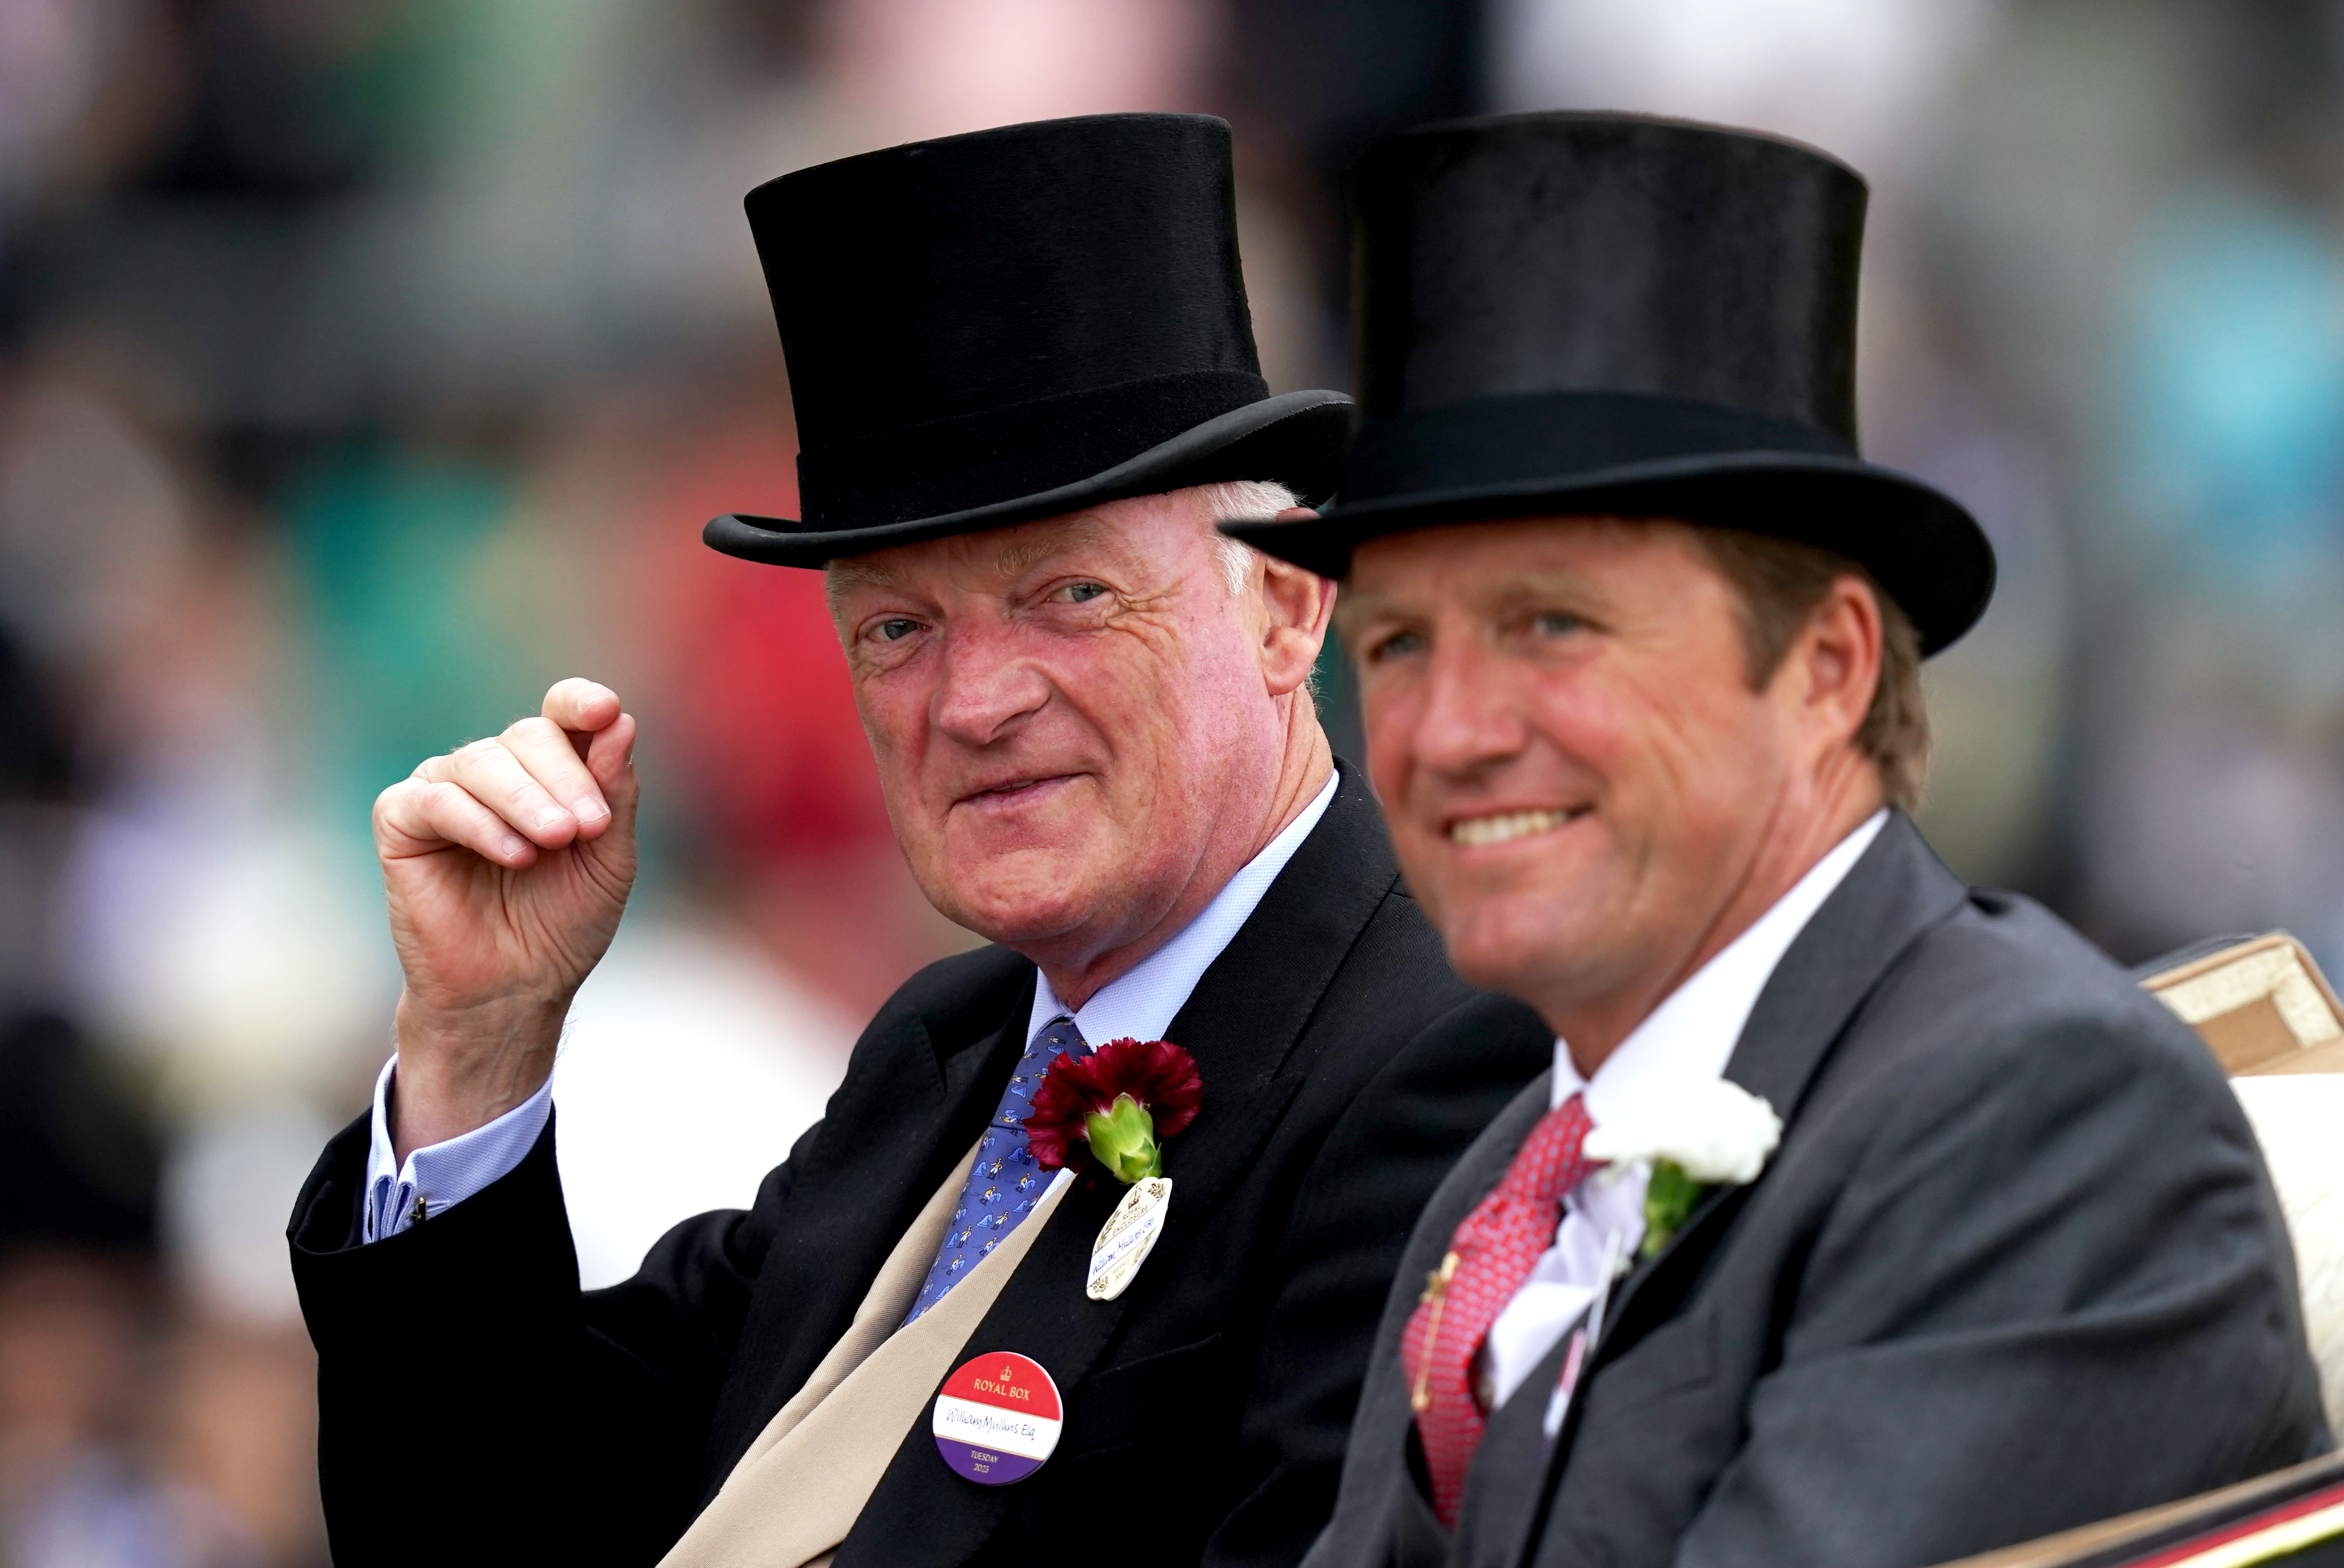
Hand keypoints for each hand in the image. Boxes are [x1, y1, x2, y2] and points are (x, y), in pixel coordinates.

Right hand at [373, 678, 639, 1159]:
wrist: (515, 990)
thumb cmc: (563, 923)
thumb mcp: (607, 858)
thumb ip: (614, 791)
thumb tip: (620, 721)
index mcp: (549, 770)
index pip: (561, 712)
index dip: (581, 703)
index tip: (606, 712)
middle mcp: (496, 770)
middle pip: (528, 735)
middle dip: (565, 777)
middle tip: (587, 827)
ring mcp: (444, 790)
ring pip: (481, 762)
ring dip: (526, 800)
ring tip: (557, 841)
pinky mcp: (402, 823)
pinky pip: (435, 801)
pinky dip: (478, 823)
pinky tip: (514, 855)